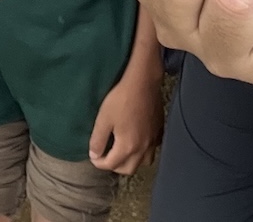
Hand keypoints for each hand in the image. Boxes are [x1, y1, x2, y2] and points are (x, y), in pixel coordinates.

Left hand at [87, 56, 163, 174]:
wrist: (143, 82)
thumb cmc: (121, 99)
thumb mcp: (103, 119)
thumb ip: (98, 140)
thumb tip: (94, 155)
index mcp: (127, 147)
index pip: (111, 165)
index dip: (98, 162)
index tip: (93, 155)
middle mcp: (143, 148)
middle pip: (128, 169)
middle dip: (114, 166)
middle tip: (106, 156)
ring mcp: (153, 140)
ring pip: (143, 162)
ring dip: (131, 161)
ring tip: (122, 152)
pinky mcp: (159, 131)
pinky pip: (153, 149)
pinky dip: (144, 151)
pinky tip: (138, 141)